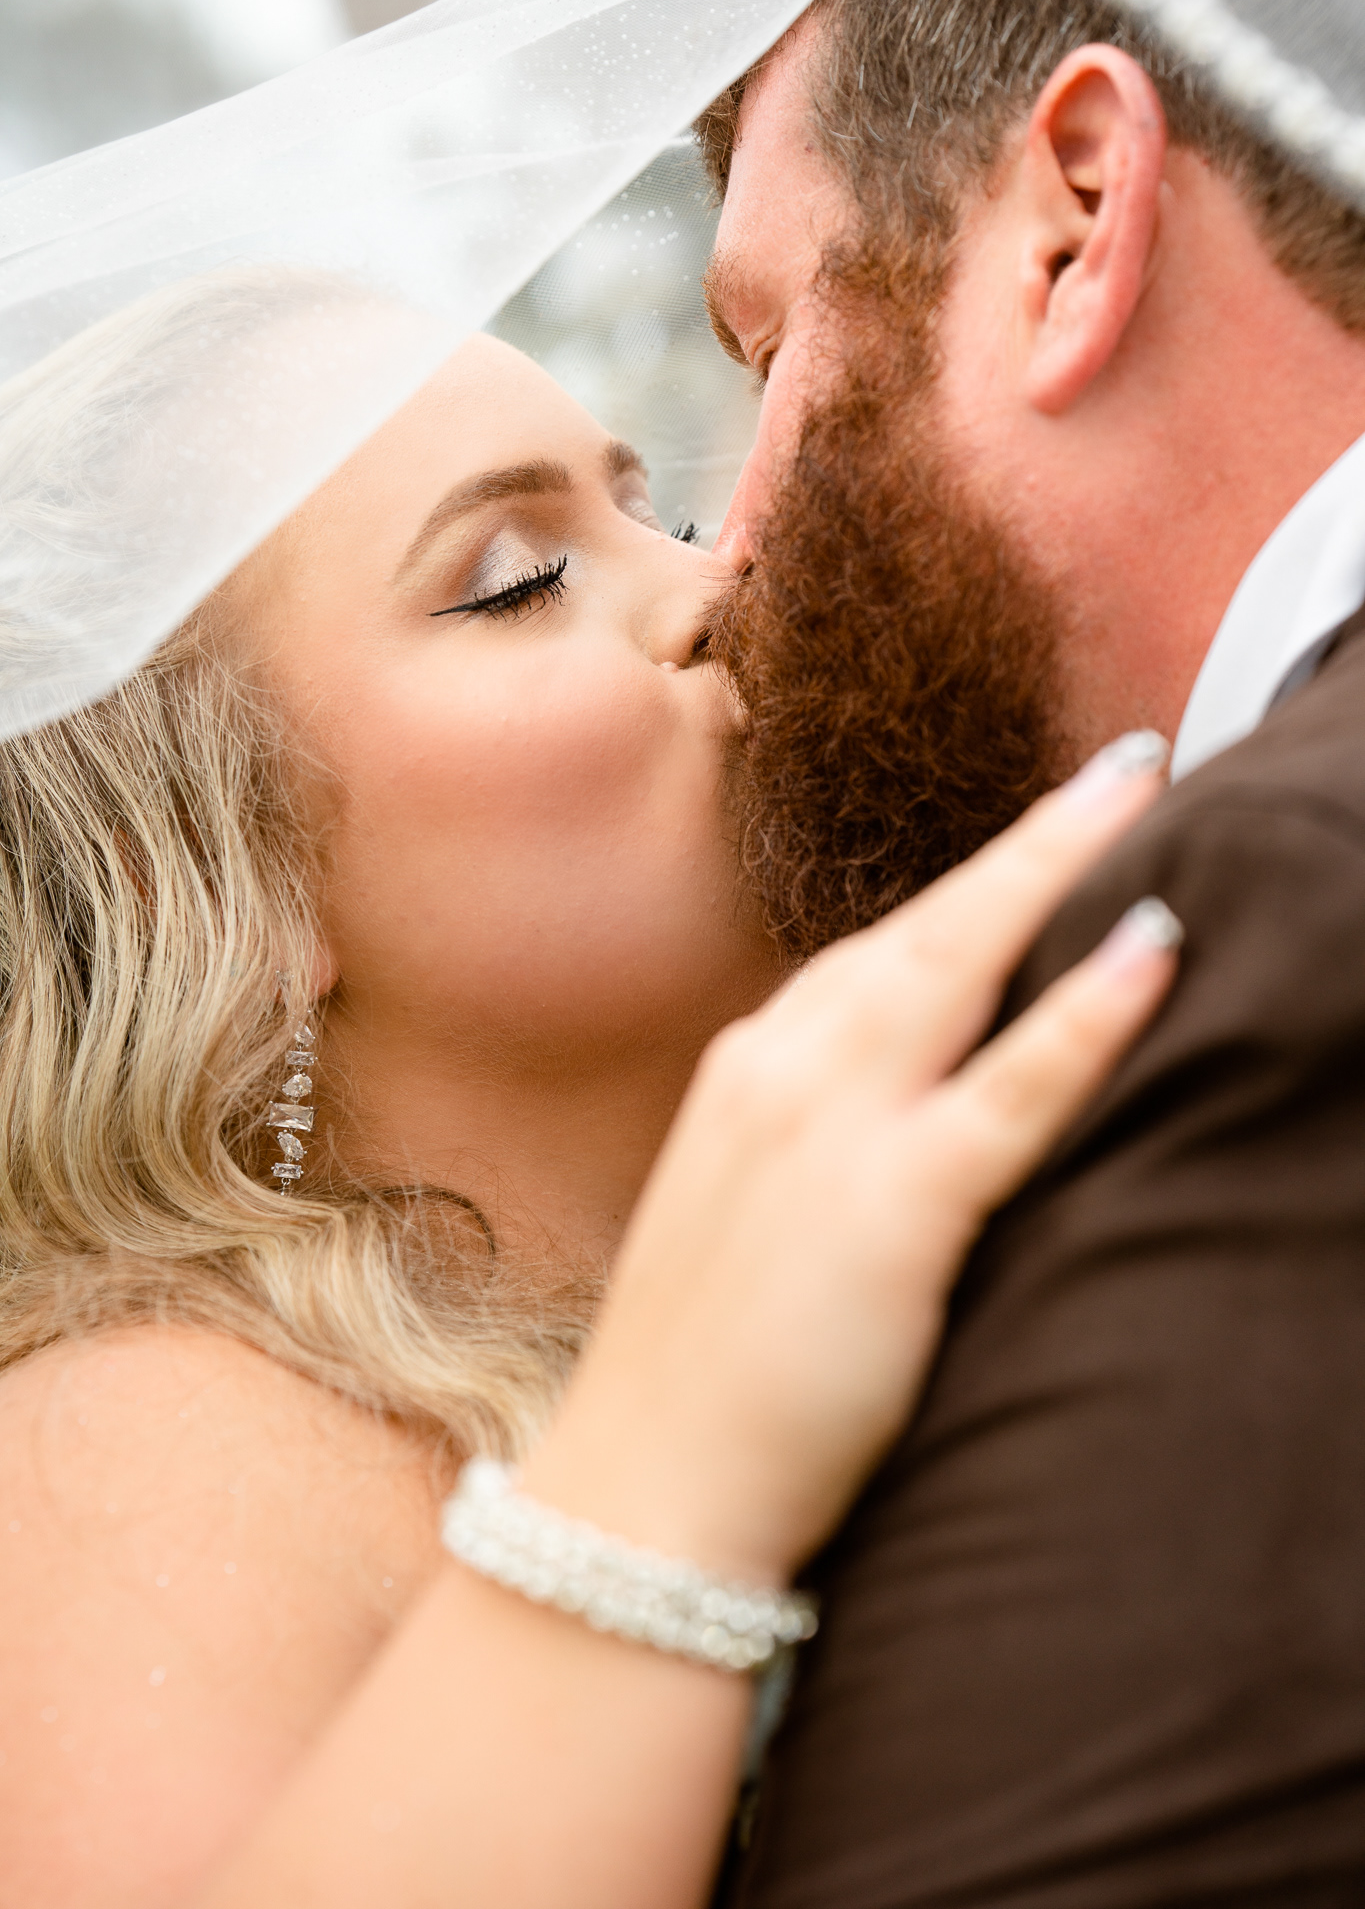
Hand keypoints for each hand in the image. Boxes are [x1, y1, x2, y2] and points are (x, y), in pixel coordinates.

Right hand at [525, 735, 1177, 1587]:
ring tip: (1143, 799)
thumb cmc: (695, 1375)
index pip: (873, 958)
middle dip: (1026, 842)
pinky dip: (1084, 1015)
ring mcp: (830, 1130)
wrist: (642, 1491)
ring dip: (1058, 872)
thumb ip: (809, 1150)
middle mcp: (783, 1071)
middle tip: (1121, 767)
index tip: (1029, 849)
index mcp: (749, 1075)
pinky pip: (1008, 1092)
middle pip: (925, 928)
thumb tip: (895, 1120)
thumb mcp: (740, 1223)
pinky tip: (1154, 951)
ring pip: (963, 967)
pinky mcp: (889, 1208)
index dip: (964, 897)